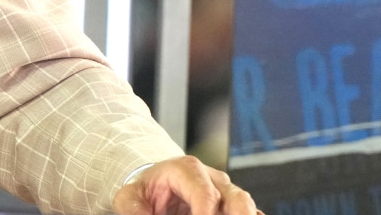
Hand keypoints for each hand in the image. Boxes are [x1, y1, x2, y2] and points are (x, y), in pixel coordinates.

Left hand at [113, 156, 259, 214]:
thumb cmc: (144, 191)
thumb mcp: (129, 198)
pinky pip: (250, 214)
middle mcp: (213, 178)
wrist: (154, 187)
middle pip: (237, 198)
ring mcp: (226, 193)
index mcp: (186, 169)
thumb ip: (134, 210)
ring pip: (247, 206)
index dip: (206, 213)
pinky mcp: (233, 207)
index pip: (205, 193)